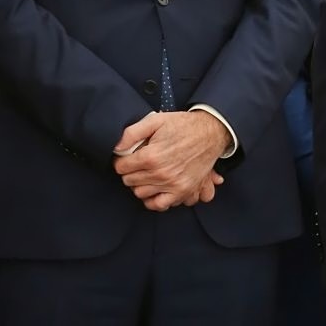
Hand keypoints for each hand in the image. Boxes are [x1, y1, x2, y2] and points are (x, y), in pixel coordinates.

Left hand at [113, 111, 227, 210]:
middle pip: (129, 181)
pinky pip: (159, 205)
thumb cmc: (182, 126)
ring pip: (140, 193)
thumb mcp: (155, 121)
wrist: (210, 133)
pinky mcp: (182, 191)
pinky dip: (152, 200)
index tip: (125, 158)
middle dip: (128, 172)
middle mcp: (160, 173)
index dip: (120, 161)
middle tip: (135, 164)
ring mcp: (172, 184)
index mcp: (151, 156)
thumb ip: (132, 133)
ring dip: (138, 184)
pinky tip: (152, 189)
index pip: (121, 167)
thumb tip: (116, 147)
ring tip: (144, 174)